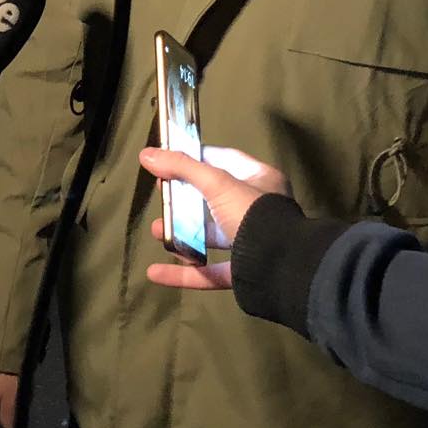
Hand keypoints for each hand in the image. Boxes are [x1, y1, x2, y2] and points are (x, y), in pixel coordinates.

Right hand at [139, 146, 290, 291]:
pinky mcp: (242, 273)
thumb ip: (182, 167)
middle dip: (184, 200)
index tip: (170, 161)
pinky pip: (209, 272)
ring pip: (210, 237)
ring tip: (157, 231)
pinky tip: (155, 272)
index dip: (197, 159)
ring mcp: (251, 244)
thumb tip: (146, 153)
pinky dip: (182, 273)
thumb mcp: (217, 183)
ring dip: (181, 234)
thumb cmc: (252, 215)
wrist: (280, 268)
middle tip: (162, 195)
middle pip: (214, 200)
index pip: (225, 161)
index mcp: (261, 181)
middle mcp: (258, 211)